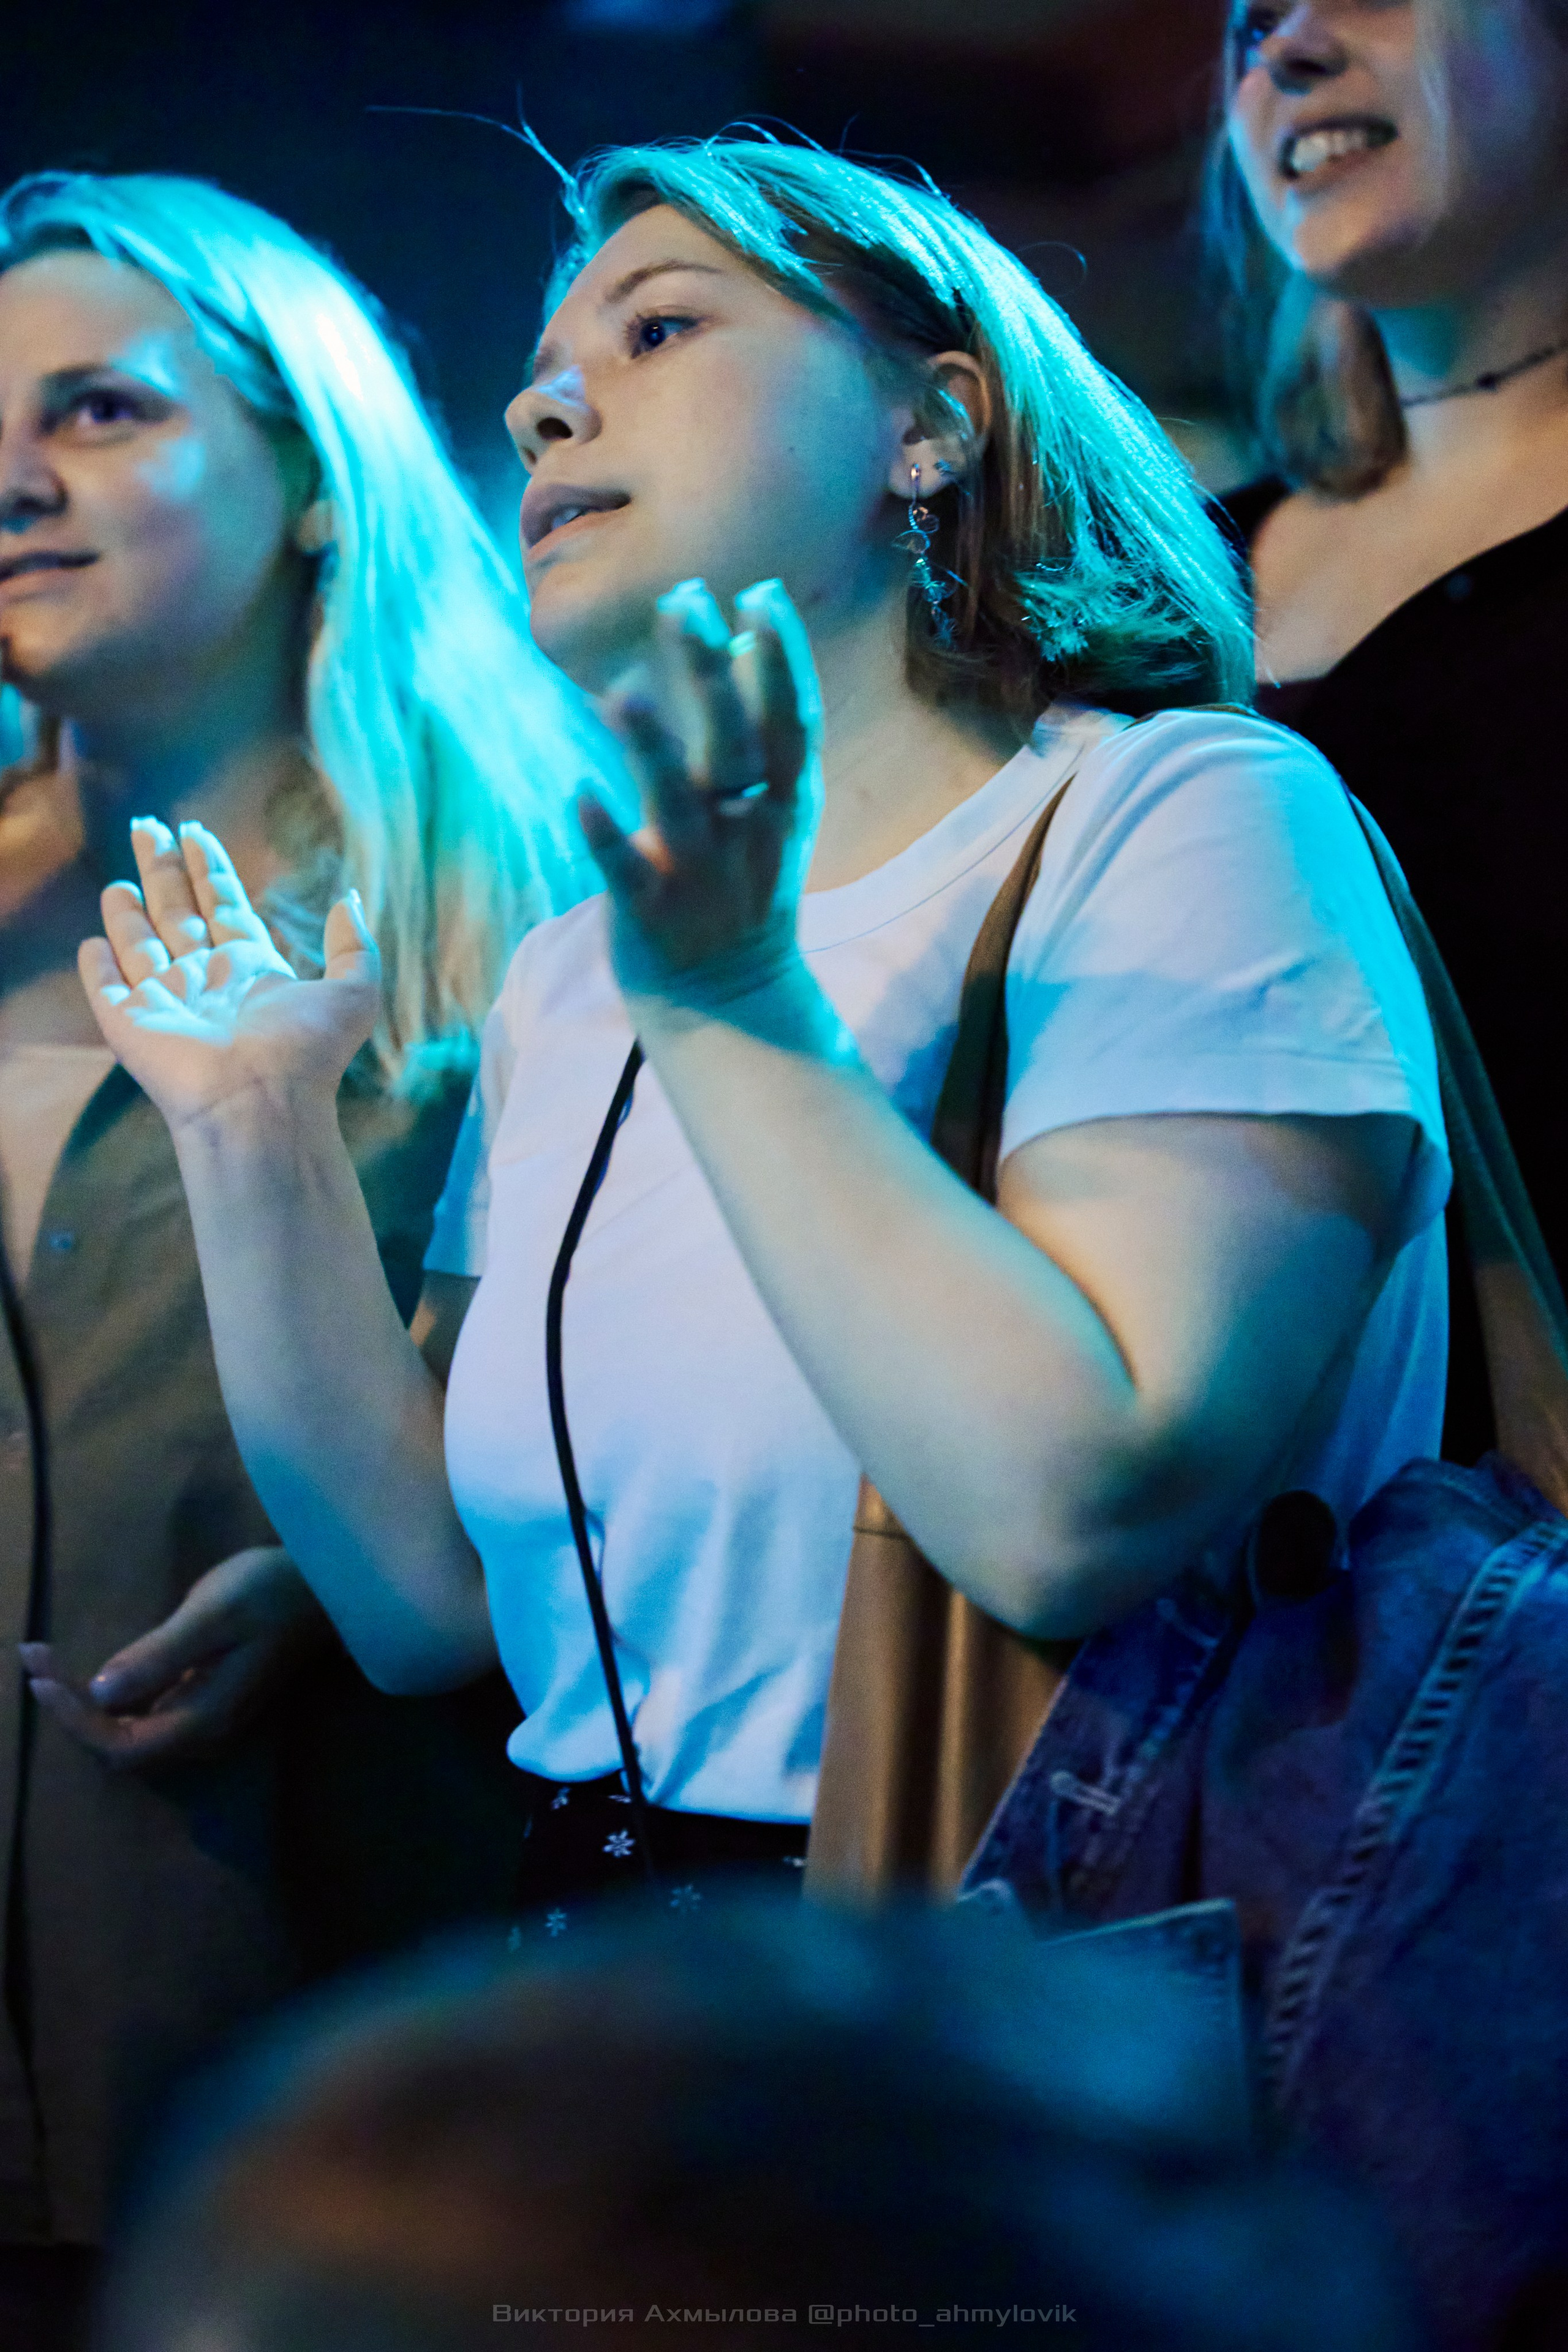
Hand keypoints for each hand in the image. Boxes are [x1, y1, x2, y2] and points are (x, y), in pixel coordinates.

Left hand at [20, 1545, 334, 1770]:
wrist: (328, 1586)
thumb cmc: (273, 1592)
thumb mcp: (215, 1614)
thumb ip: (159, 1655)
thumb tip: (101, 1693)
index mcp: (203, 1718)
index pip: (118, 1743)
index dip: (72, 1716)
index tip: (39, 1669)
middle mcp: (202, 1731)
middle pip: (118, 1745)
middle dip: (68, 1708)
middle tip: (32, 1657)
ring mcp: (205, 1716)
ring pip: (128, 1731)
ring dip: (83, 1701)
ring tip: (45, 1661)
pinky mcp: (204, 1697)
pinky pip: (144, 1712)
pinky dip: (109, 1693)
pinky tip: (90, 1667)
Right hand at [77, 818, 379, 1132]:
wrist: (259, 1103)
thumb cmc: (305, 1051)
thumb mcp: (352, 992)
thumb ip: (354, 945)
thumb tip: (350, 897)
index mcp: (251, 968)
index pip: (224, 905)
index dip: (210, 868)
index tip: (196, 831)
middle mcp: (206, 981)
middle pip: (179, 913)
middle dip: (163, 869)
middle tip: (146, 827)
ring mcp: (166, 1003)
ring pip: (141, 946)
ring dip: (129, 914)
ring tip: (121, 880)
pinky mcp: (129, 1024)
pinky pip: (106, 989)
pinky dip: (97, 966)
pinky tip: (92, 942)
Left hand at [581, 577, 821, 1009]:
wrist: (729, 1003)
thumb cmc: (743, 890)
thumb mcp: (771, 815)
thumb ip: (759, 738)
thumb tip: (743, 640)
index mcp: (784, 804)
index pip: (792, 720)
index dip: (782, 658)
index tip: (760, 591)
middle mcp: (748, 832)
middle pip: (736, 743)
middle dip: (712, 672)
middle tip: (684, 600)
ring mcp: (700, 875)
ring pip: (678, 804)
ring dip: (650, 748)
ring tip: (618, 693)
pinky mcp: (652, 916)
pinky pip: (625, 873)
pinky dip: (604, 836)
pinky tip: (579, 795)